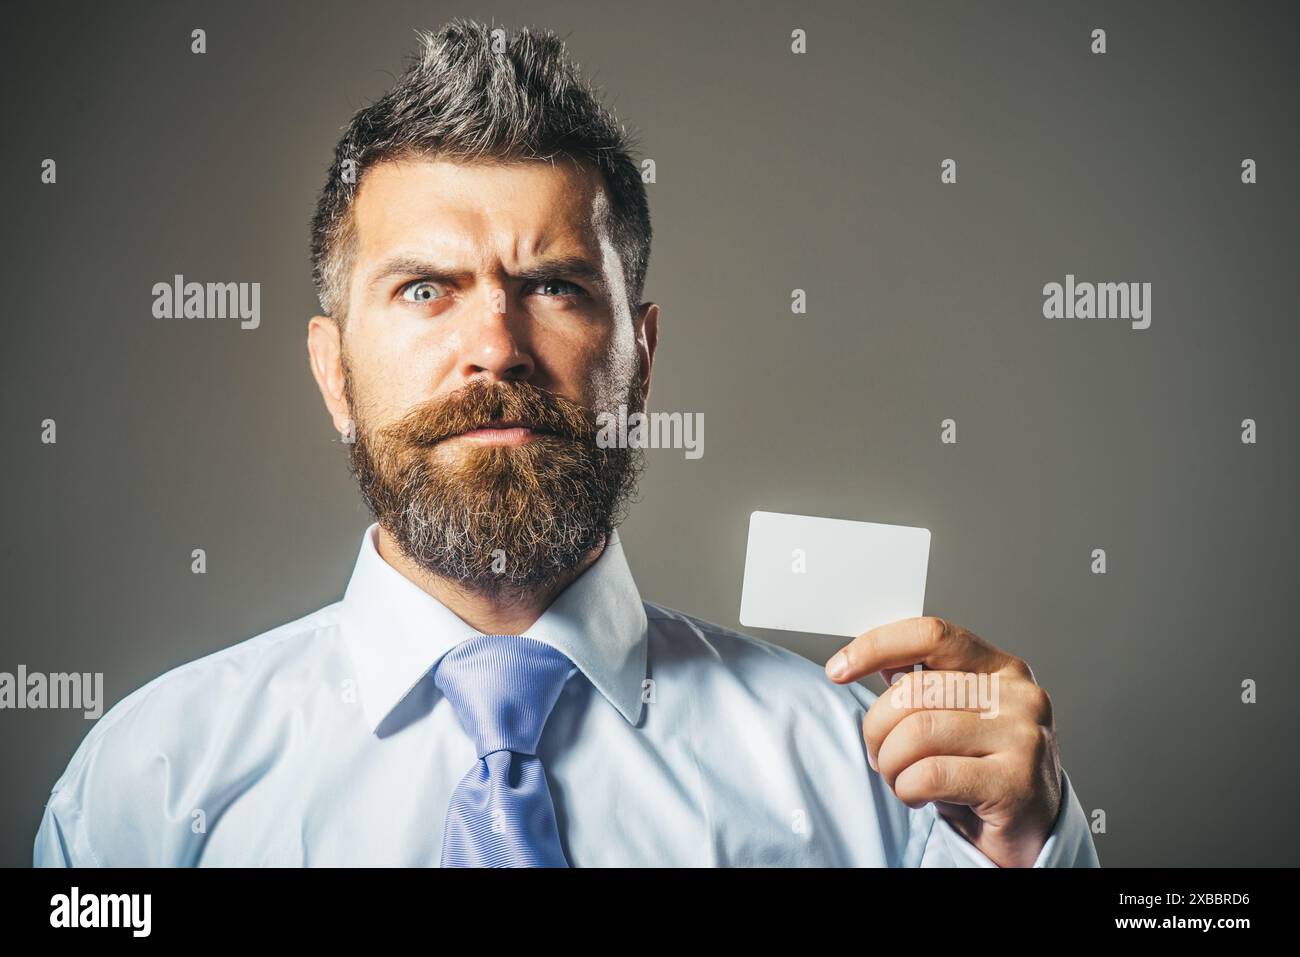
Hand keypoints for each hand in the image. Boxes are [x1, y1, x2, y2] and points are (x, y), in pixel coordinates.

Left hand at [825, 616, 1062, 866]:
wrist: (1029, 831)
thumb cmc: (982, 772)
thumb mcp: (955, 718)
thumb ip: (924, 685)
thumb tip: (872, 658)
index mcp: (1002, 669)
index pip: (932, 635)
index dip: (876, 646)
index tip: (838, 669)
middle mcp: (1018, 696)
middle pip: (914, 690)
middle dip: (877, 728)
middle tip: (878, 754)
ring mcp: (1023, 737)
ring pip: (917, 733)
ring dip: (890, 763)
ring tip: (898, 777)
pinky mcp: (1016, 782)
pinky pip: (931, 775)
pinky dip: (907, 788)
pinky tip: (917, 796)